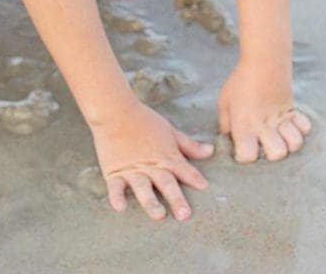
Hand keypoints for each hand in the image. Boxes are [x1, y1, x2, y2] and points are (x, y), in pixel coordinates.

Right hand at [90, 100, 213, 220]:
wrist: (114, 110)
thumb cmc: (144, 120)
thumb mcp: (170, 131)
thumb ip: (189, 145)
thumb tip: (211, 151)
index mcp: (166, 156)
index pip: (184, 170)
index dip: (194, 178)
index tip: (204, 189)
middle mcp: (151, 165)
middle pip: (165, 183)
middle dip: (175, 198)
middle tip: (184, 214)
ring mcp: (132, 170)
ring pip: (143, 188)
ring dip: (150, 202)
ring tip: (158, 215)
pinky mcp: (114, 171)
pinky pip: (115, 186)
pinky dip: (117, 196)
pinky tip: (120, 208)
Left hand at [217, 58, 312, 161]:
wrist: (263, 60)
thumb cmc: (240, 81)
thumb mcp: (224, 102)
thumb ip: (225, 124)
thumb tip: (229, 140)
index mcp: (245, 124)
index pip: (248, 156)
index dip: (244, 156)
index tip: (242, 147)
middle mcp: (265, 125)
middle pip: (278, 154)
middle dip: (272, 153)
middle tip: (264, 141)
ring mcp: (282, 118)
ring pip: (296, 144)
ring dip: (288, 142)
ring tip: (279, 134)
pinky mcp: (293, 110)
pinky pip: (305, 127)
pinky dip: (300, 128)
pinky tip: (289, 123)